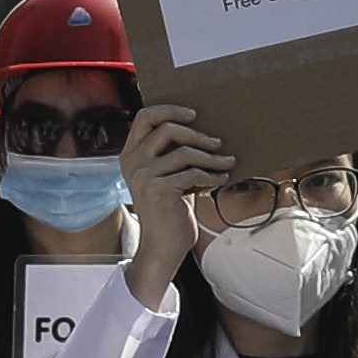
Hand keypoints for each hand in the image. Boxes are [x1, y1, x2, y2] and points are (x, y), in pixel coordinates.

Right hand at [120, 103, 231, 306]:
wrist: (163, 247)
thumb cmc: (168, 211)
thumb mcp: (164, 177)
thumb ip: (170, 154)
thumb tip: (202, 131)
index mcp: (130, 155)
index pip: (145, 117)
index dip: (170, 110)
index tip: (194, 115)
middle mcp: (132, 163)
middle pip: (167, 128)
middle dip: (198, 134)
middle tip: (217, 143)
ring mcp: (143, 177)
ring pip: (185, 152)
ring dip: (212, 157)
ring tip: (226, 163)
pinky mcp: (159, 191)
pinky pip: (192, 173)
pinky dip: (212, 175)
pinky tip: (221, 179)